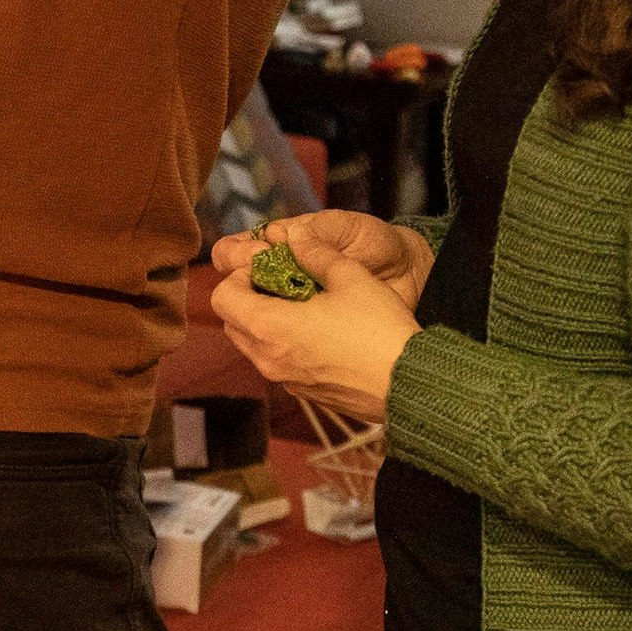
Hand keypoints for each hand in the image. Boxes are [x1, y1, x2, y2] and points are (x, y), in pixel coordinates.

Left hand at [206, 222, 425, 422]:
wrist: (409, 384)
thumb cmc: (378, 329)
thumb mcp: (350, 276)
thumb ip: (317, 253)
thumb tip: (296, 237)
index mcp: (269, 327)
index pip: (222, 297)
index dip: (239, 276)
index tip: (269, 268)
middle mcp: (267, 358)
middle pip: (232, 322)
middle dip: (249, 298)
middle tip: (283, 283)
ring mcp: (284, 380)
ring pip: (253, 346)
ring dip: (265, 322)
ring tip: (304, 306)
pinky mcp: (304, 393)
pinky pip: (277, 363)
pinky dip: (283, 344)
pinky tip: (319, 332)